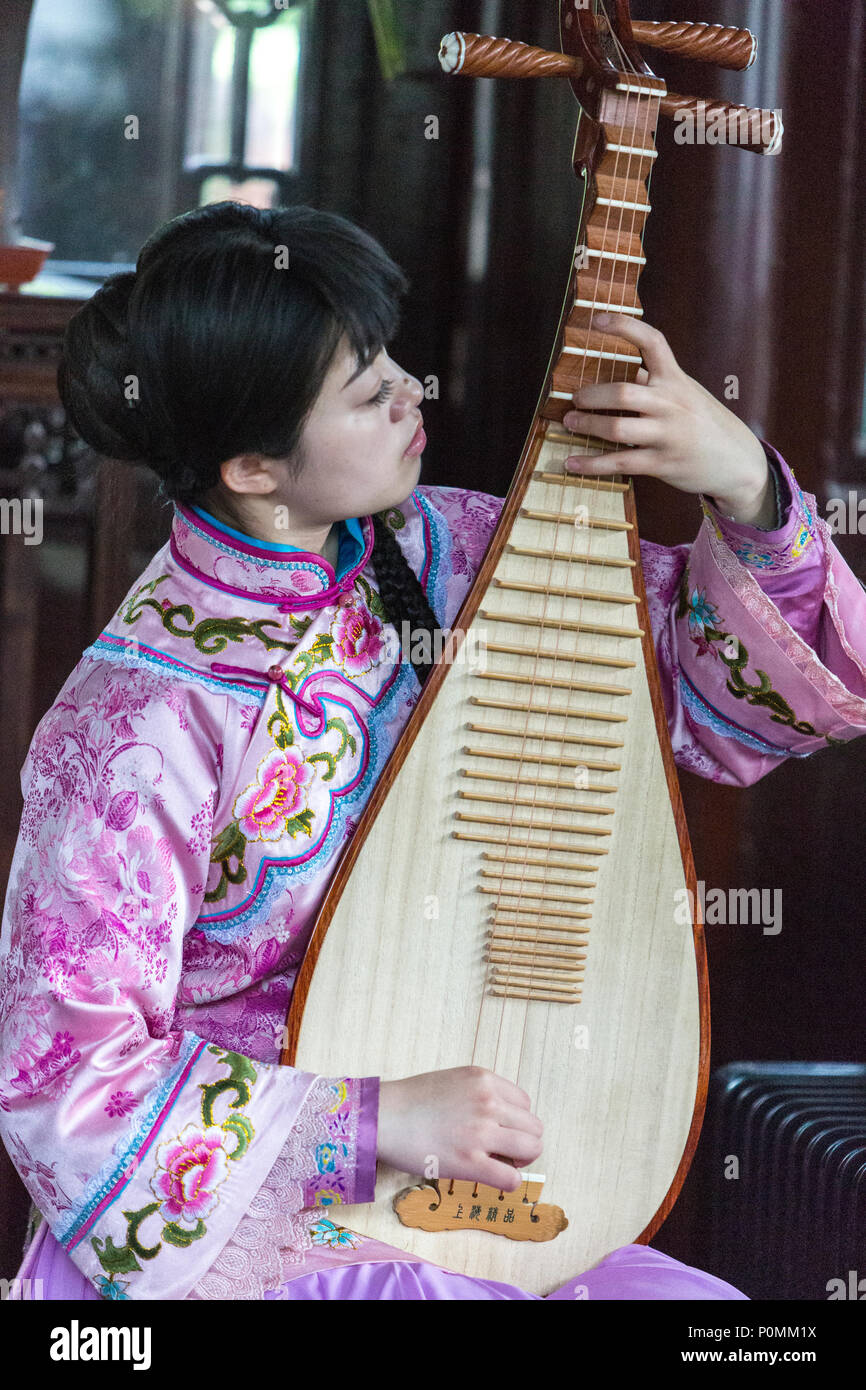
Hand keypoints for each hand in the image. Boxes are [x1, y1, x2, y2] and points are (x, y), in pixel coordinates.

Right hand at [377, 1065, 543, 1192]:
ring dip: (520, 1160)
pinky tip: (495, 1179)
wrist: (383, 1117)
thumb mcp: (454, 1080)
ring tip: (501, 1163)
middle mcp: (488, 1103)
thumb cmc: (412, 1100)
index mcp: (484, 1080)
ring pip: (531, 1149)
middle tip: (503, 1150)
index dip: (516, 1121)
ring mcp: (480, 1132)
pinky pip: (511, 1179)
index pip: (525, 1103)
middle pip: (534, 1127)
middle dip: (523, 1141)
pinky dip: (509, 1182)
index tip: (501, 1130)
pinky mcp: (469, 1162)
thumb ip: (480, 1093)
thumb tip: (503, 1119)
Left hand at [562, 312, 775, 526]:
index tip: (596, 320)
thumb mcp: (687, 395)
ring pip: (617, 428)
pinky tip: (572, 463)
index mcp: (676, 379)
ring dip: (587, 425)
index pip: (652, 342)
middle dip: (591, 396)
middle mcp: (671, 403)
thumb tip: (627, 375)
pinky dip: (591, 463)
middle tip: (575, 399)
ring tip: (570, 423)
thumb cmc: (705, 424)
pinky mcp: (662, 463)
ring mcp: (667, 434)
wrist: (738, 461)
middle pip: (622, 392)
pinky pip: (619, 461)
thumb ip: (658, 385)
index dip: (623, 327)